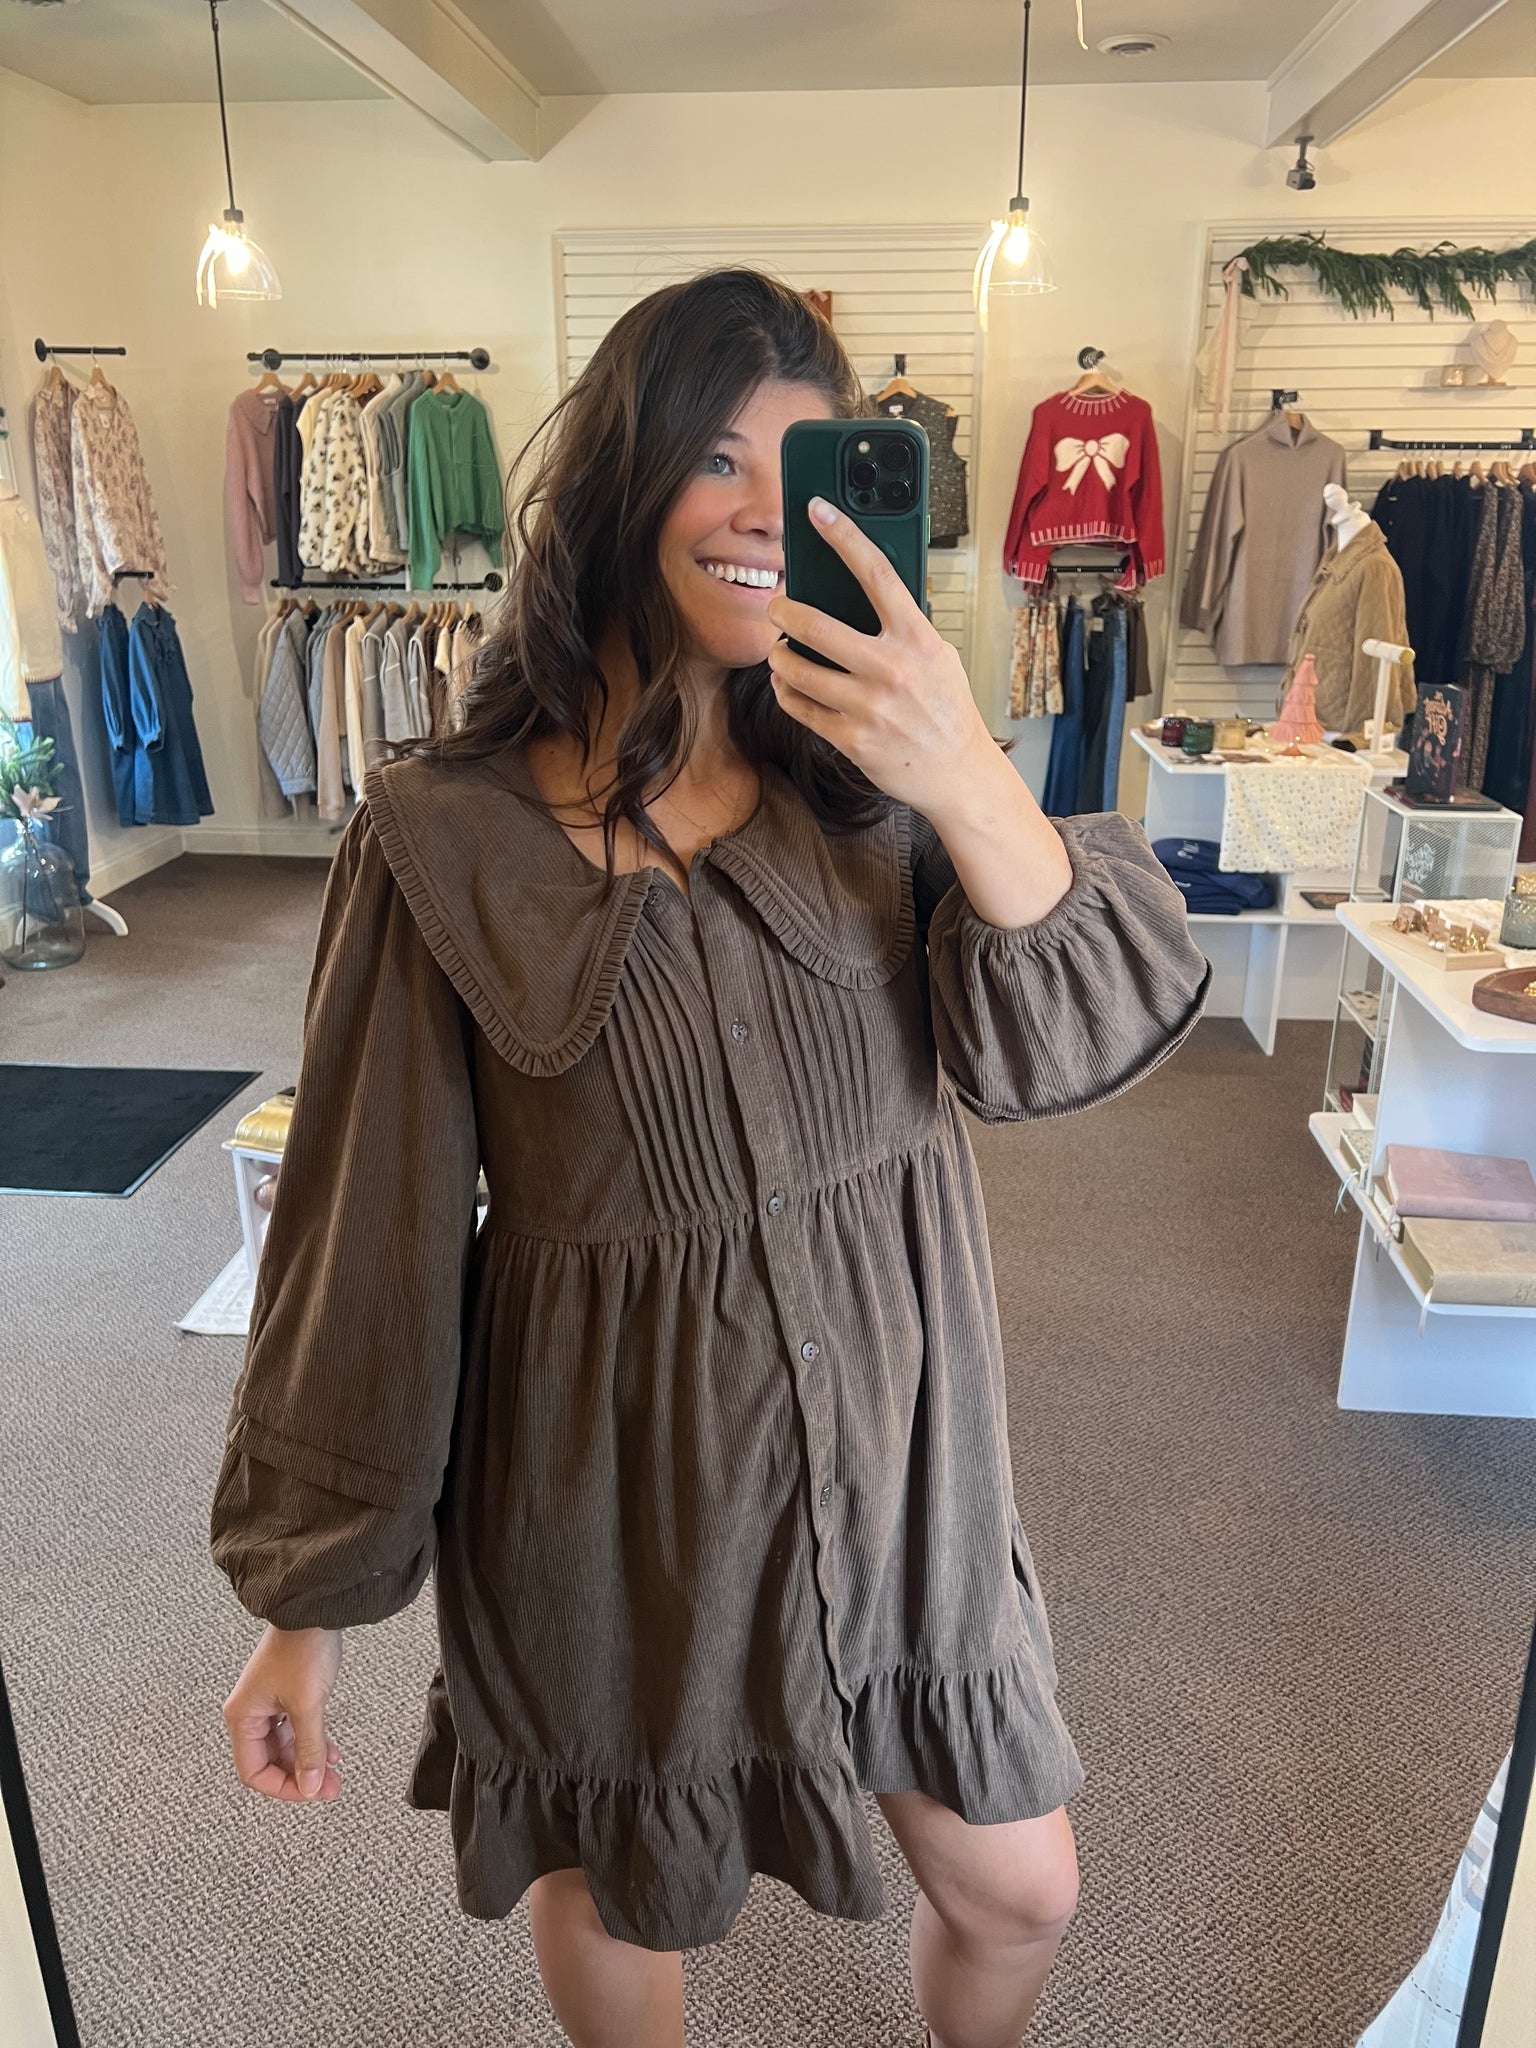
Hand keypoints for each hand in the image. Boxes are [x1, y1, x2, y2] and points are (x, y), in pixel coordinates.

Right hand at [223, 1624, 343, 1803]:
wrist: (315, 1609)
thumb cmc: (302, 1648)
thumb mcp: (308, 1706)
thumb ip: (309, 1750)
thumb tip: (311, 1786)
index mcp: (242, 1717)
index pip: (254, 1772)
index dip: (282, 1788)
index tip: (310, 1793)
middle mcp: (250, 1712)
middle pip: (269, 1762)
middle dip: (300, 1776)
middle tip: (329, 1786)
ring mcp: (267, 1703)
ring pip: (284, 1748)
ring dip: (308, 1760)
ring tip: (333, 1772)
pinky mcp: (284, 1694)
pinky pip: (293, 1730)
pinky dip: (311, 1741)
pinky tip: (330, 1750)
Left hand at [764, 497, 994, 816]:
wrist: (957, 772)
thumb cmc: (946, 709)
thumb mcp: (937, 656)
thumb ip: (903, 627)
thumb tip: (858, 596)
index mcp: (917, 639)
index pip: (876, 573)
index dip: (844, 536)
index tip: (818, 510)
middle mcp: (892, 669)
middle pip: (817, 626)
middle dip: (784, 611)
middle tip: (775, 606)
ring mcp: (869, 706)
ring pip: (799, 671)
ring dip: (778, 656)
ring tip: (777, 650)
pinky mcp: (852, 738)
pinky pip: (801, 708)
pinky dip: (786, 692)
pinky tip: (786, 684)